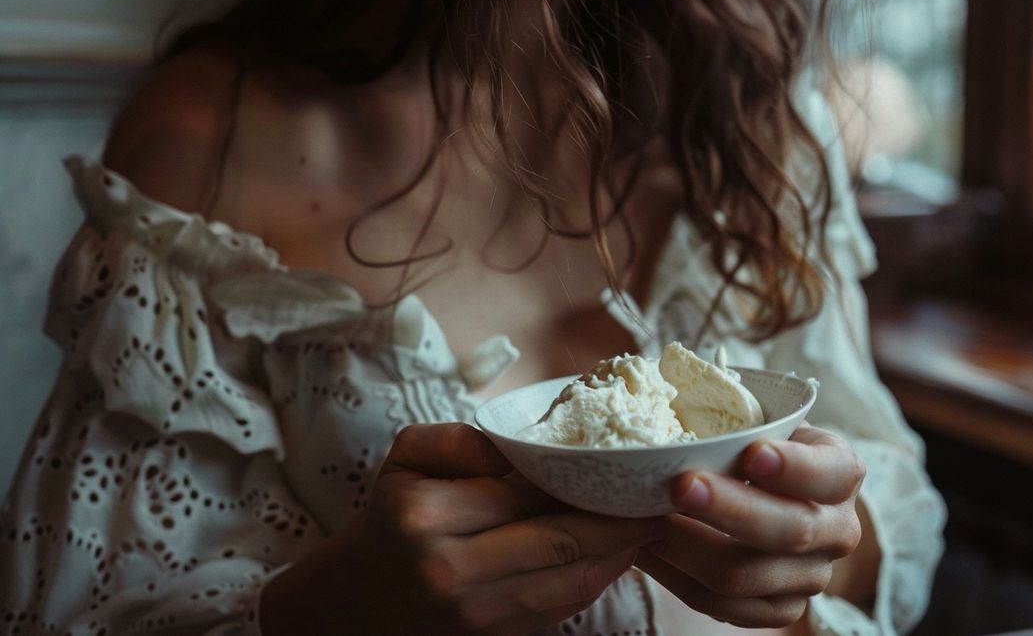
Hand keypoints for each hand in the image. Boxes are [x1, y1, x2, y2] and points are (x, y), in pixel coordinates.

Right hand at [261, 423, 664, 635]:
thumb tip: (524, 448)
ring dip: (620, 555)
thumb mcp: (406, 458)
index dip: (586, 483)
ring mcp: (475, 613)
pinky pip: (561, 607)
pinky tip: (618, 556)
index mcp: (428, 516)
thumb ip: (463, 440)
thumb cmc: (388, 518)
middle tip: (659, 498)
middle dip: (620, 522)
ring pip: (572, 580)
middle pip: (562, 542)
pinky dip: (597, 581)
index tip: (627, 467)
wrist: (352, 603)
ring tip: (649, 525)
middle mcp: (452, 569)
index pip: (529, 494)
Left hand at [636, 423, 865, 628]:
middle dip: (729, 509)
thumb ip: (731, 412)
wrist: (766, 493)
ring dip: (686, 547)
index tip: (753, 453)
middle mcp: (838, 529)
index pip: (831, 472)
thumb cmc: (753, 443)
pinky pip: (724, 607)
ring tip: (641, 518)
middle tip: (679, 485)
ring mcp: (812, 575)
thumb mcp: (758, 418)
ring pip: (746, 576)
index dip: (795, 467)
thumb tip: (657, 391)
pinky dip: (677, 578)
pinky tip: (645, 550)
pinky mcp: (780, 608)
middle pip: (788, 530)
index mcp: (841, 471)